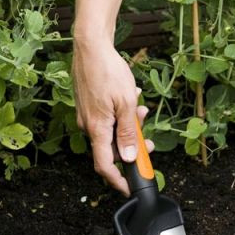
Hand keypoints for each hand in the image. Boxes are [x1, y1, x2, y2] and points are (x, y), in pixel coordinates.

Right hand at [73, 38, 153, 196]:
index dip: (117, 180)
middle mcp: (89, 126)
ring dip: (129, 127)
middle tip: (147, 141)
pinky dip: (121, 116)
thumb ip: (128, 133)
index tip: (129, 188)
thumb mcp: (126, 104)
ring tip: (140, 110)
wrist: (91, 46)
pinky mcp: (89, 107)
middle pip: (112, 149)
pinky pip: (108, 120)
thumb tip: (128, 157)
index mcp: (97, 129)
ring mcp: (87, 116)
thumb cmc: (108, 72)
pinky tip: (131, 100)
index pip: (105, 165)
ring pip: (112, 133)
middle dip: (132, 147)